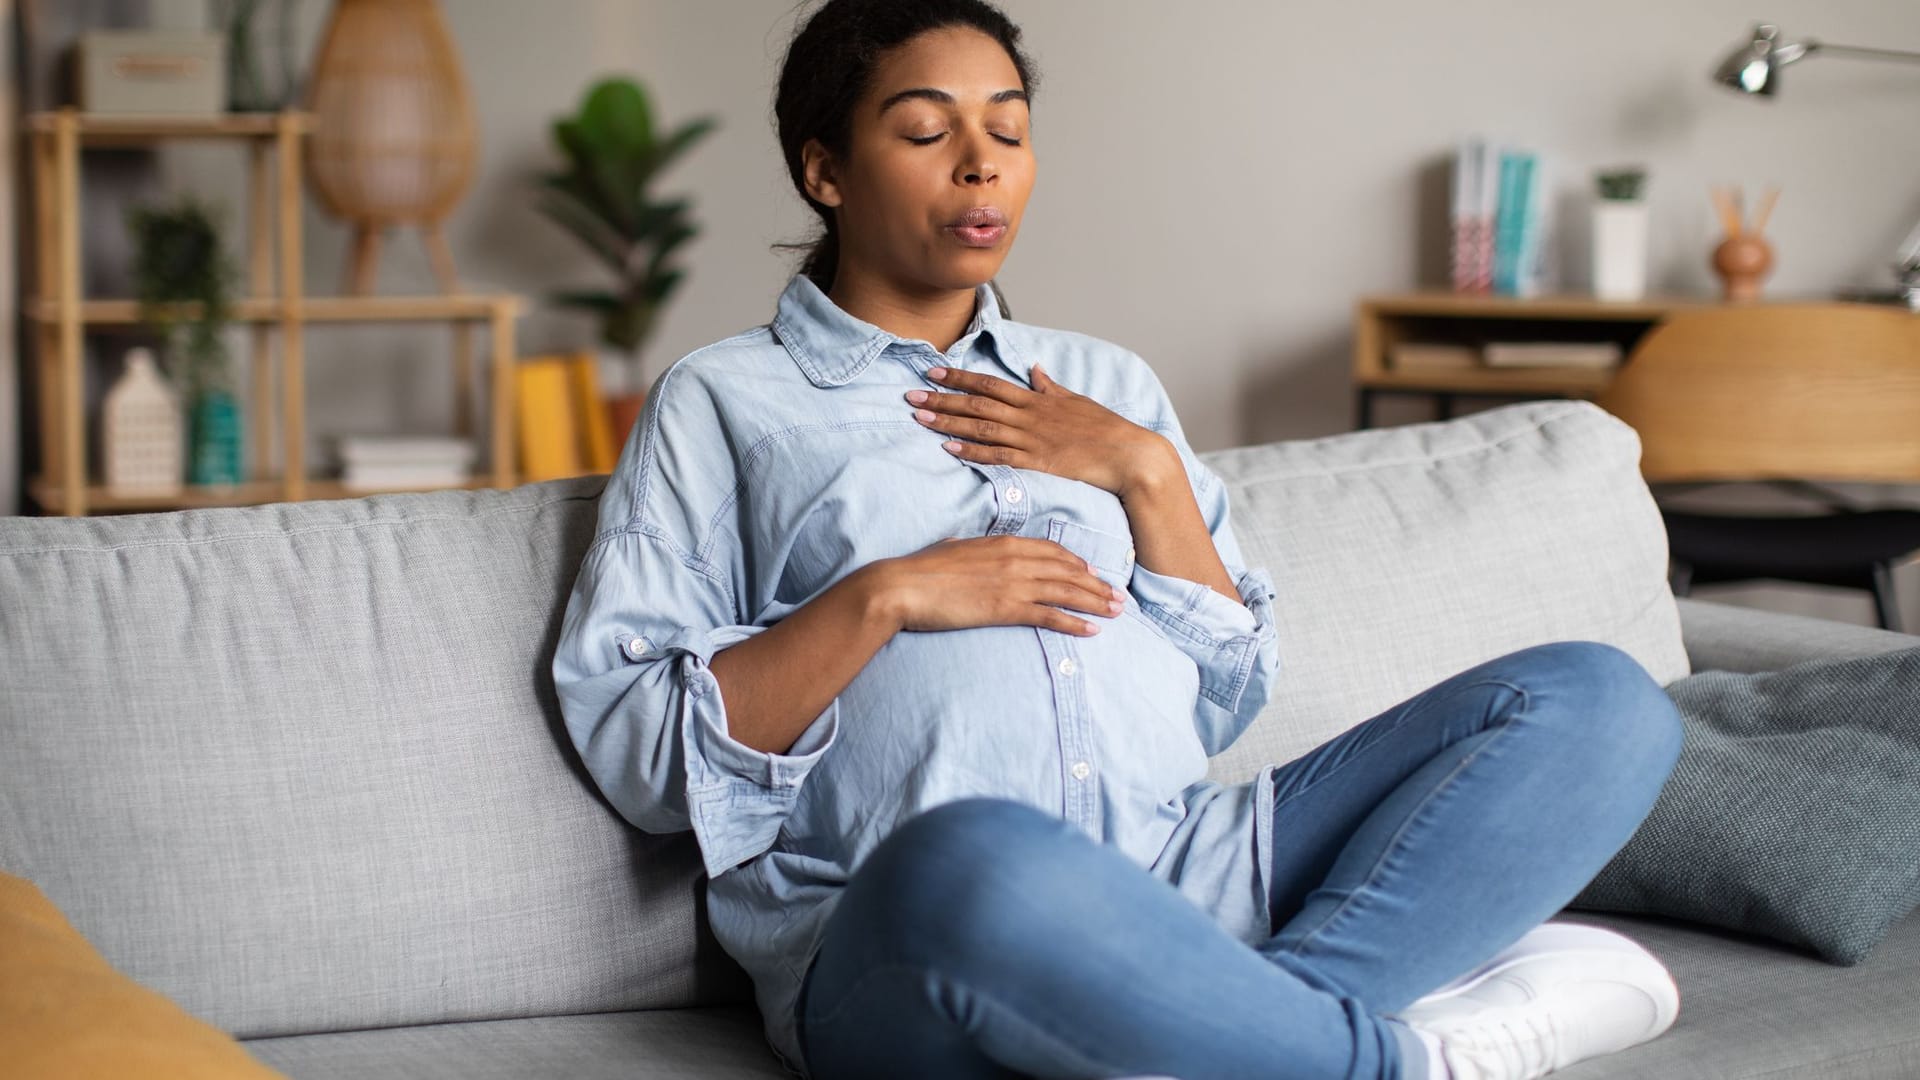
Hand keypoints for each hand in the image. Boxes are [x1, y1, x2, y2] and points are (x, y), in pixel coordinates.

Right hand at [872, 535, 1125, 637]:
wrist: (902, 586)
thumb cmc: (920, 569)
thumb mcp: (950, 548)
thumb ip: (967, 547)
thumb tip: (962, 545)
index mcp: (1003, 542)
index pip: (1052, 550)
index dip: (1076, 562)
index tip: (1092, 572)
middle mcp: (1015, 559)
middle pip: (1068, 571)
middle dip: (1097, 584)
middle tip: (1118, 596)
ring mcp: (1013, 583)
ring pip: (1067, 591)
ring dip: (1095, 602)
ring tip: (1116, 612)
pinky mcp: (1006, 608)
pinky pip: (1050, 615)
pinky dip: (1075, 623)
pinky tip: (1092, 630)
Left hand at [905, 364, 1176, 497]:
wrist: (1127, 454)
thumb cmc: (1105, 428)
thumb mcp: (1075, 400)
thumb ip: (1049, 386)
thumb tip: (1034, 369)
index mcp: (1036, 399)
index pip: (989, 384)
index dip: (959, 377)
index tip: (933, 372)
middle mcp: (1029, 415)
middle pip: (977, 404)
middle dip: (942, 399)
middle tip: (910, 395)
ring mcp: (1031, 439)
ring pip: (981, 428)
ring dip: (948, 423)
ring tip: (920, 419)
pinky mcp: (1037, 462)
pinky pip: (997, 456)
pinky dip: (972, 451)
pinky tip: (949, 448)